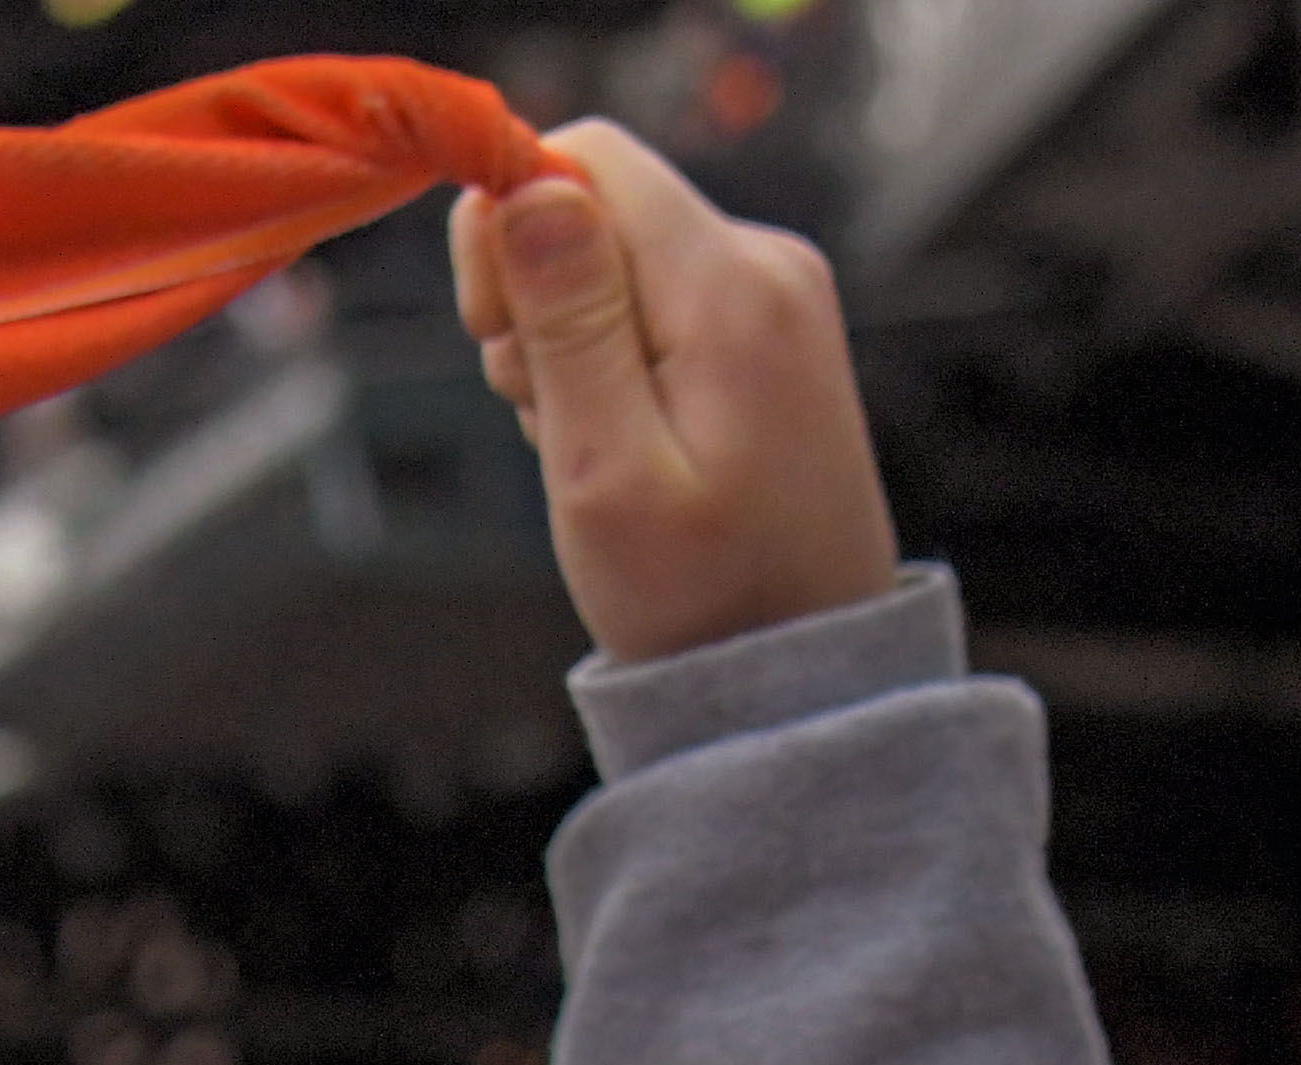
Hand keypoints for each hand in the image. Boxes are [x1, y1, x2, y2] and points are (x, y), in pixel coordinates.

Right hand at [449, 125, 900, 668]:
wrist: (803, 672)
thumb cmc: (703, 599)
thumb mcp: (607, 473)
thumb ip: (567, 323)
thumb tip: (527, 185)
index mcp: (729, 287)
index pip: (586, 156)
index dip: (508, 226)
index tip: (496, 337)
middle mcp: (766, 264)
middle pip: (598, 203)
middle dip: (537, 297)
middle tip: (551, 415)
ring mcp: (776, 296)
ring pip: (618, 258)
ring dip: (573, 342)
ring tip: (600, 447)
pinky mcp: (769, 330)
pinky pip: (656, 303)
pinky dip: (617, 364)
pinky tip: (633, 444)